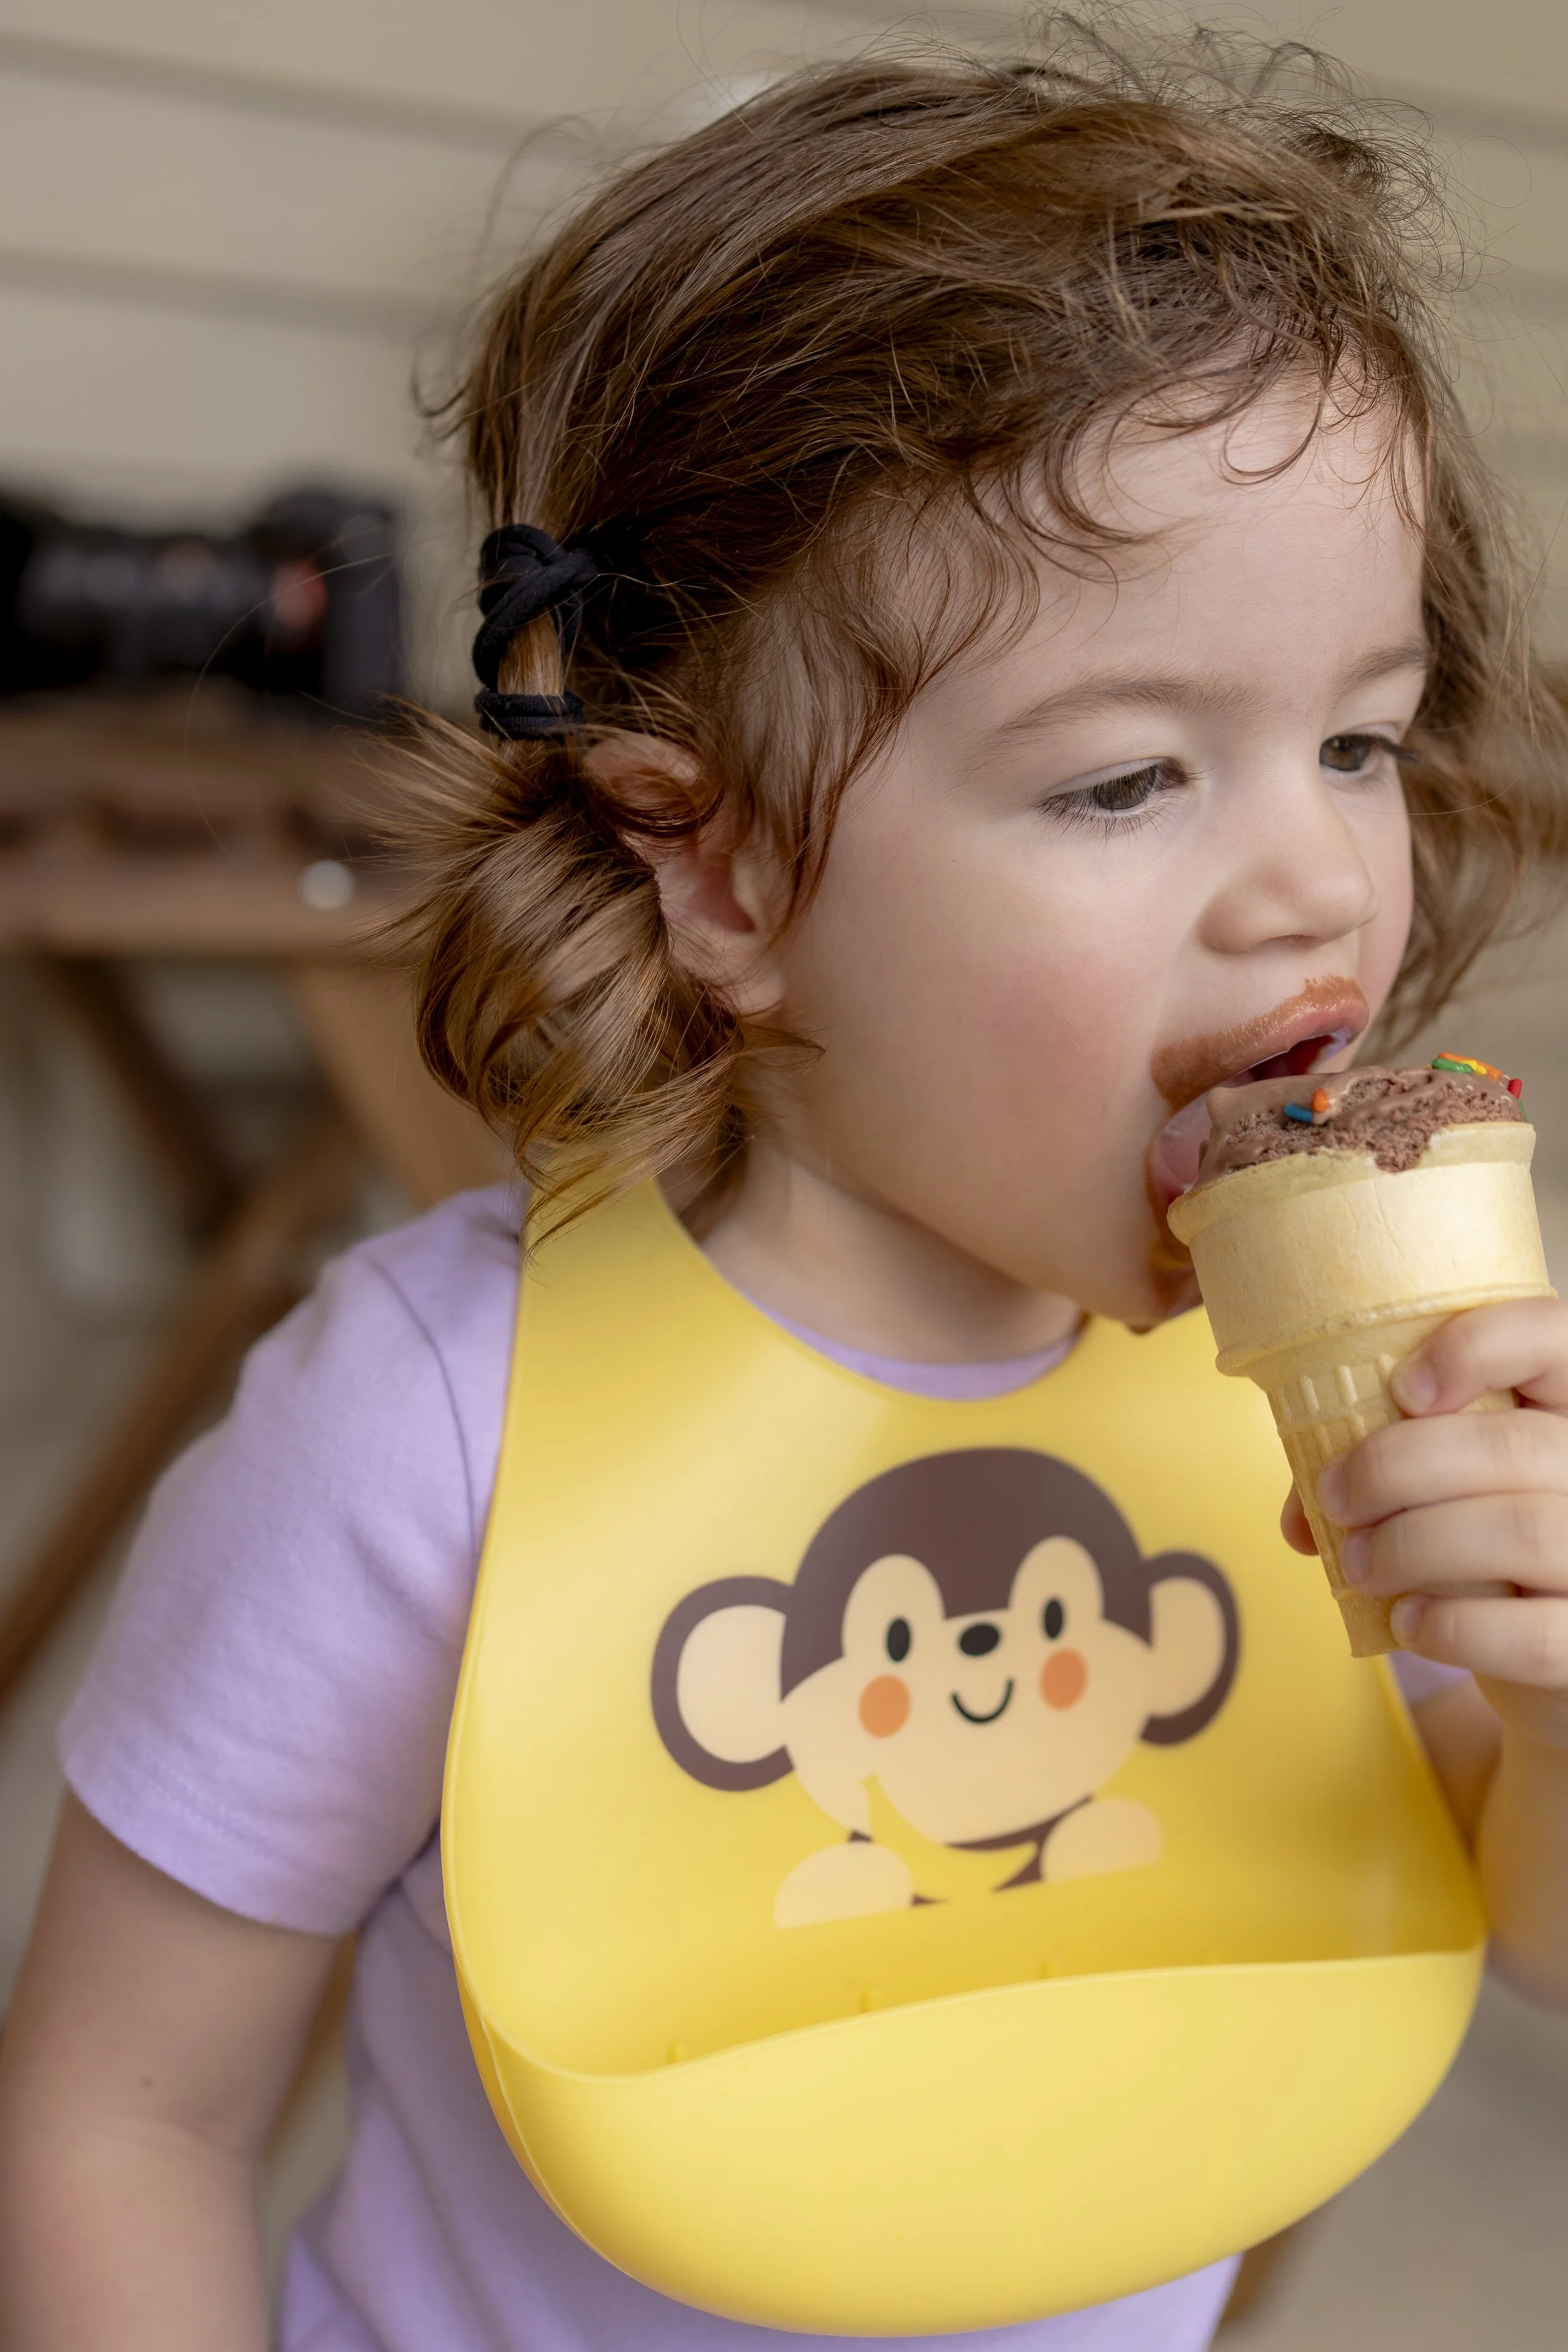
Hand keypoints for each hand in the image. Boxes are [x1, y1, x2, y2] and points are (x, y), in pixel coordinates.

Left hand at [1284, 1297, 1567, 1747]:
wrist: (1547, 1653)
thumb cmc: (1487, 1556)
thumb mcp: (1445, 1491)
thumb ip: (1377, 1475)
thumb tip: (1300, 1519)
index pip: (1553, 1335)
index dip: (1478, 1348)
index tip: (1402, 1389)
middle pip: (1514, 1445)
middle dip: (1397, 1467)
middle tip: (1337, 1498)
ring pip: (1521, 1531)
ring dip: (1413, 1545)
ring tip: (1359, 1565)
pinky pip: (1533, 1634)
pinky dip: (1454, 1627)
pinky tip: (1412, 1623)